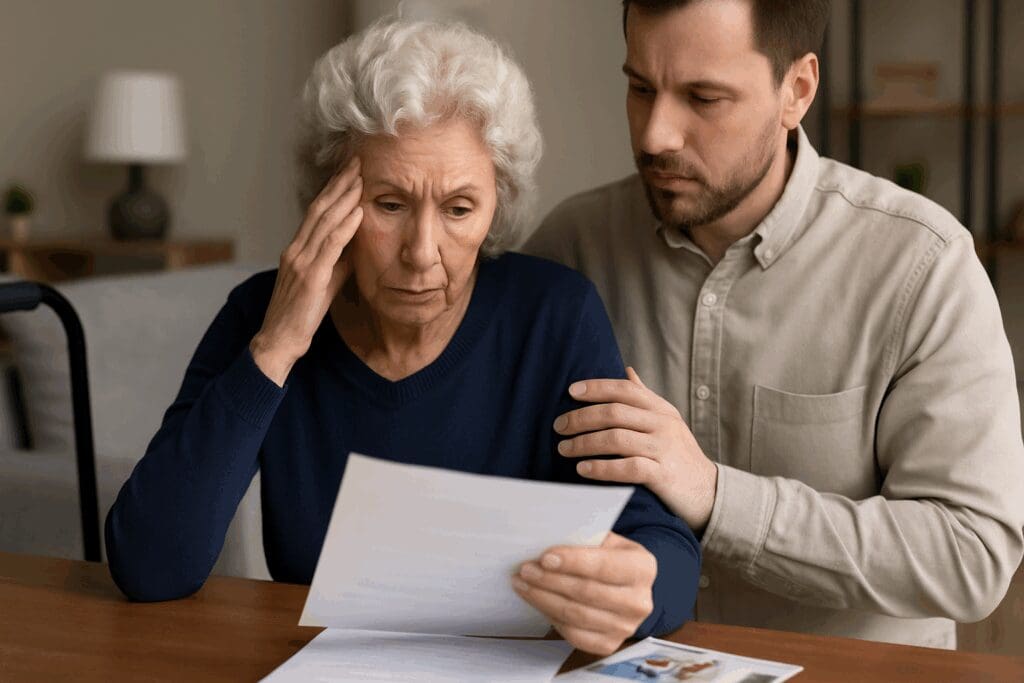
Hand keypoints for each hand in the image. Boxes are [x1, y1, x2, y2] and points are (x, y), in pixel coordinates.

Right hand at [250, 157, 362, 384]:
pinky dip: (345, 227)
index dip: (333, 190)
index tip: (350, 173)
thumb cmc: (301, 315)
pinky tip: (358, 212)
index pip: (316, 212)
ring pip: (324, 221)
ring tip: (361, 178)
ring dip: (345, 198)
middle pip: (319, 208)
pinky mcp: (310, 277)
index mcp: (297, 250)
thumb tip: (357, 245)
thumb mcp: (323, 282)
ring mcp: (301, 262)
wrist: (278, 341)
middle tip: (357, 162)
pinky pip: (330, 246)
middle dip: (340, 184)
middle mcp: (296, 250)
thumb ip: (338, 262)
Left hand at [512, 532, 655, 655]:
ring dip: (543, 598)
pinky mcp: (608, 644)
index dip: (572, 562)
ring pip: (575, 615)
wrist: (626, 587)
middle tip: (525, 569)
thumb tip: (546, 541)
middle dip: (550, 580)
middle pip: (586, 592)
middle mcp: (639, 601)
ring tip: (523, 584)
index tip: (545, 558)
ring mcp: (625, 627)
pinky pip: (573, 635)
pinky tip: (538, 601)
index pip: (604, 566)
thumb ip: (583, 540)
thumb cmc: (609, 558)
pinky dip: (551, 617)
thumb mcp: (606, 541)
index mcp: (642, 568)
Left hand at [554, 367, 717, 530]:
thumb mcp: (667, 422)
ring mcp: (664, 449)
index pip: (625, 389)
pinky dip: (602, 467)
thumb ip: (645, 398)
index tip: (571, 391)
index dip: (596, 387)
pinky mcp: (663, 475)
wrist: (709, 493)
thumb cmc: (679, 455)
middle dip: (581, 418)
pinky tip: (583, 469)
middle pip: (614, 412)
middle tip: (559, 426)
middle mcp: (663, 425)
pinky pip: (627, 467)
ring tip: (564, 449)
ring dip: (584, 443)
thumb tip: (627, 371)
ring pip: (616, 438)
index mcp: (661, 409)